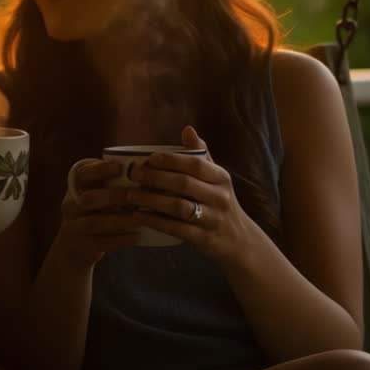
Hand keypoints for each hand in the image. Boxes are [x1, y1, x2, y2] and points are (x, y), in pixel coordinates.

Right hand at [48, 160, 141, 268]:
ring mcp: (74, 226)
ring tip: (140, 218)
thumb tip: (145, 169)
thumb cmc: (94, 211)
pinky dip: (120, 240)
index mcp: (75, 187)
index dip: (99, 170)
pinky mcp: (82, 245)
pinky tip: (136, 236)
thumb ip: (112, 182)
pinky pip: (101, 242)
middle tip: (136, 195)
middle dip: (113, 196)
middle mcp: (70, 205)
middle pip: (88, 199)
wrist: (74, 247)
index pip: (82, 174)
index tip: (120, 167)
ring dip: (119, 220)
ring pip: (95, 222)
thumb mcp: (95, 193)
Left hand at [127, 126, 263, 262]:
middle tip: (134, 175)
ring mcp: (212, 219)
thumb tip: (187, 129)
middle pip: (184, 183)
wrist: (238, 240)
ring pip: (178, 206)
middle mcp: (219, 197)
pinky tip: (138, 216)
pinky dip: (155, 221)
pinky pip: (175, 229)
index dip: (172, 160)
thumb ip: (200, 156)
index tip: (150, 158)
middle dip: (156, 177)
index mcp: (221, 178)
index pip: (196, 164)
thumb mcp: (217, 179)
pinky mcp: (203, 238)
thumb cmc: (220, 203)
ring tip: (131, 195)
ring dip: (151, 199)